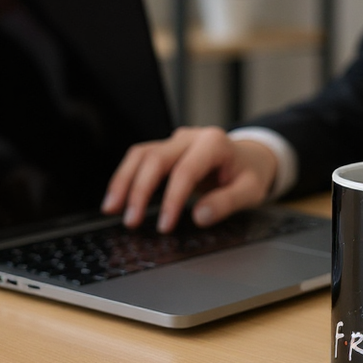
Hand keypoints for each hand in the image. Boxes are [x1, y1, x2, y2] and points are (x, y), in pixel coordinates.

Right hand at [101, 126, 278, 232]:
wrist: (251, 157)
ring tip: (111, 208)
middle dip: (139, 191)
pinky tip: (116, 198)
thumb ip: (227, 202)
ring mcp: (176, 141)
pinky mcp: (166, 149)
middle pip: (155, 158)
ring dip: (123, 181)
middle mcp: (191, 137)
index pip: (185, 170)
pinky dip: (125, 177)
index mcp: (214, 143)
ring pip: (141, 154)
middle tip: (130, 221)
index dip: (172, 199)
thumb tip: (199, 216)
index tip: (164, 225)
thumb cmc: (250, 174)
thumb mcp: (251, 190)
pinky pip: (140, 159)